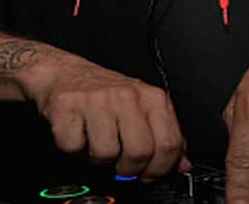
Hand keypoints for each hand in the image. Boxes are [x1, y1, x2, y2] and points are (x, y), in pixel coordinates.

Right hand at [22, 53, 190, 179]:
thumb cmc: (106, 95)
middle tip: (121, 163)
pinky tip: (80, 133)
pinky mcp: (68, 106)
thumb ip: (165, 136)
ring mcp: (97, 100)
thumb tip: (183, 165)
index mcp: (152, 98)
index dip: (160, 169)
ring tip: (97, 141)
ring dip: (99, 158)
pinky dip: (74, 149)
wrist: (65, 74)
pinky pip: (74, 147)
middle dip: (129, 168)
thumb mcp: (144, 109)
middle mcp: (127, 96)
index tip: (150, 175)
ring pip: (106, 153)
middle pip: (140, 152)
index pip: (169, 144)